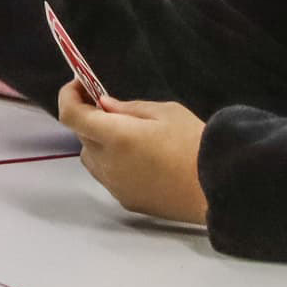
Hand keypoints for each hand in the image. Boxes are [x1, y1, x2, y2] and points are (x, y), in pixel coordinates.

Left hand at [63, 90, 208, 225]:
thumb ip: (129, 108)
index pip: (71, 115)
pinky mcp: (126, 201)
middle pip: (82, 136)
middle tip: (114, 108)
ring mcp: (115, 185)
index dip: (69, 96)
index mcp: (116, 137)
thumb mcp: (165, 112)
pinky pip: (108, 176)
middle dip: (91, 119)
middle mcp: (108, 163)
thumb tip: (103, 105)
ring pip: (92, 158)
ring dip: (99, 143)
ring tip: (131, 136)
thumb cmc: (194, 143)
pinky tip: (141, 159)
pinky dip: (113, 163)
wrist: (218, 186)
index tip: (81, 85)